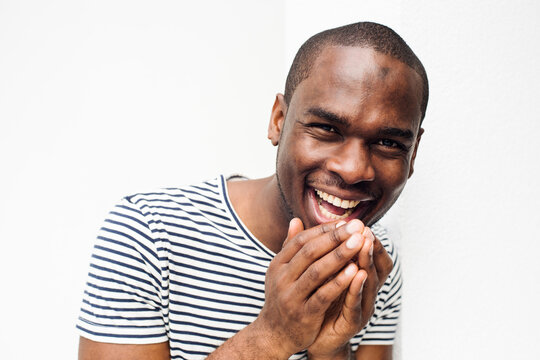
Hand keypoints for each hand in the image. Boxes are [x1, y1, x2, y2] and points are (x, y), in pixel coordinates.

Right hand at [252, 218, 367, 357]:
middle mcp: (281, 278)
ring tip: (359, 243)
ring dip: (340, 255)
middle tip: (357, 226)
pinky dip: (339, 282)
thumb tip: (296, 219)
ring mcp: (291, 296)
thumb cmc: (284, 297)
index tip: (345, 222)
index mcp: (278, 264)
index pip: (302, 240)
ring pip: (317, 272)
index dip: (324, 230)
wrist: (275, 334)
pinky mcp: (303, 314)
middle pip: (310, 252)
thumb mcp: (282, 271)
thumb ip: (291, 247)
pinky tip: (355, 271)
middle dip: (336, 237)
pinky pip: (323, 295)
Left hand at [306, 224, 393, 359]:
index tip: (360, 224)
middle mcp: (364, 291)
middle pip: (374, 266)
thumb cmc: (319, 299)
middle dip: (370, 247)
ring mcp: (362, 306)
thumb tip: (300, 222)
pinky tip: (357, 274)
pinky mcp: (353, 321)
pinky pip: (356, 303)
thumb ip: (318, 252)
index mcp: (359, 277)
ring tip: (364, 246)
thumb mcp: (321, 273)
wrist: (315, 335)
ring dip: (367, 262)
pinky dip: (357, 287)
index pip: (371, 256)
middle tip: (365, 230)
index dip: (368, 240)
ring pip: (369, 282)